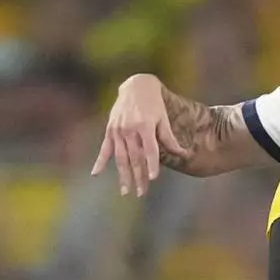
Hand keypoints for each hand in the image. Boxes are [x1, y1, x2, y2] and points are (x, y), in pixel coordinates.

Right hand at [91, 74, 189, 196]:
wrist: (136, 86)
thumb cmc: (154, 103)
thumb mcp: (163, 117)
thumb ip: (169, 137)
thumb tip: (183, 153)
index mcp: (145, 126)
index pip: (150, 150)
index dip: (152, 164)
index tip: (153, 178)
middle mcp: (130, 129)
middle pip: (135, 158)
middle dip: (138, 177)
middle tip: (141, 193)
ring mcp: (118, 130)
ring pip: (121, 157)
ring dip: (123, 175)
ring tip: (125, 191)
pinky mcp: (110, 130)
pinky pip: (104, 148)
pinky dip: (100, 161)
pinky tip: (96, 174)